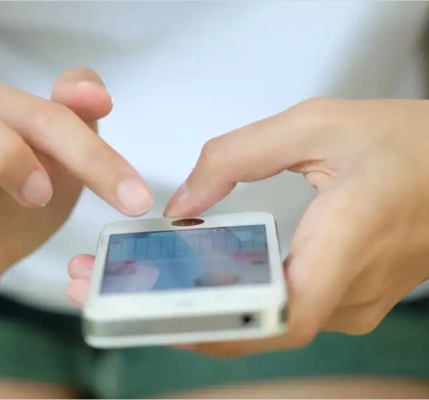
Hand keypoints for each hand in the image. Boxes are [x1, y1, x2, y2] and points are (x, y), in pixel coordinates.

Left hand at [68, 98, 428, 356]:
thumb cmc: (408, 143)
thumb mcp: (316, 125)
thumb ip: (238, 157)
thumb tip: (183, 201)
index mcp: (351, 238)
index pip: (282, 314)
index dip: (218, 327)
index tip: (157, 318)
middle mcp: (354, 287)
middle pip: (260, 323)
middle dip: (184, 314)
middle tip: (118, 291)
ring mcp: (355, 300)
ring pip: (271, 320)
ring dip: (209, 307)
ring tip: (146, 283)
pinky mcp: (349, 296)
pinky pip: (286, 308)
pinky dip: (241, 298)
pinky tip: (202, 276)